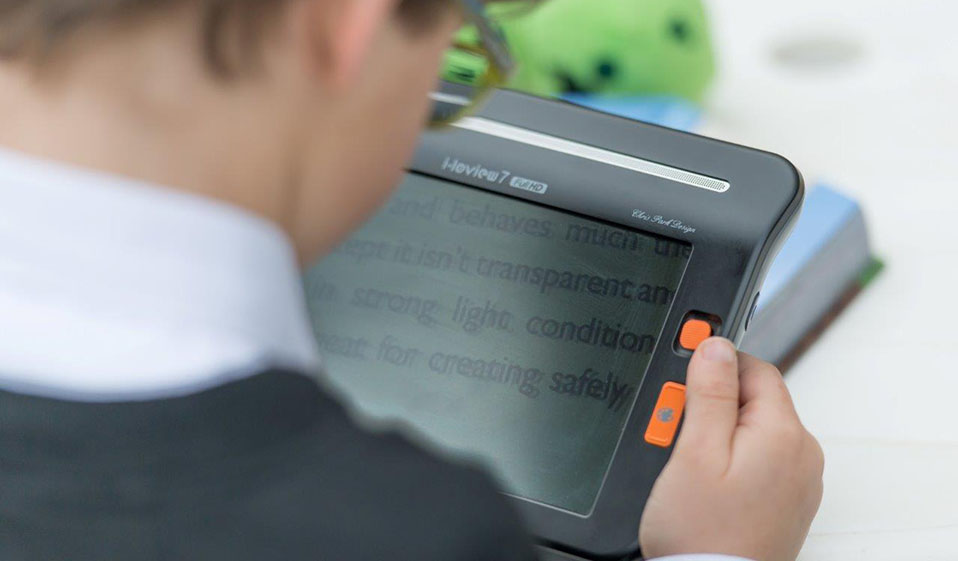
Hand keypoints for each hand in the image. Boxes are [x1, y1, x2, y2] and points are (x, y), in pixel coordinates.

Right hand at [639, 338, 823, 560]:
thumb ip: (710, 392)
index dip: (714, 368)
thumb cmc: (702, 534)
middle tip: (674, 433)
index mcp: (784, 433)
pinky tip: (703, 485)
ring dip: (718, 435)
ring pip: (752, 432)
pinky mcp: (786, 502)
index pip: (755, 368)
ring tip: (686, 465)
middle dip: (711, 407)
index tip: (683, 382)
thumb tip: (716, 346)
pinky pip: (757, 462)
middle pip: (753, 401)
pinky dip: (730, 463)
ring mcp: (797, 481)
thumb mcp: (695, 452)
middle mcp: (802, 454)